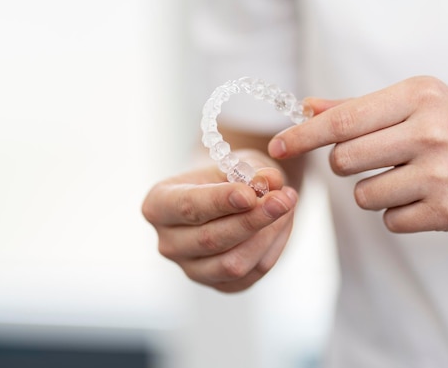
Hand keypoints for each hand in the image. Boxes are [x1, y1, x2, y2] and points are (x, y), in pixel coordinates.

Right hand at [142, 150, 297, 292]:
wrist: (229, 197)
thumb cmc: (226, 176)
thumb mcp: (237, 162)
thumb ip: (253, 170)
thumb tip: (272, 181)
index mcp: (159, 205)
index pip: (188, 207)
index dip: (220, 202)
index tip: (249, 194)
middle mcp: (168, 243)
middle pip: (211, 239)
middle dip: (251, 219)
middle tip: (283, 199)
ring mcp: (192, 269)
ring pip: (233, 264)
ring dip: (267, 235)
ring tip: (288, 204)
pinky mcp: (220, 285)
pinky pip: (252, 273)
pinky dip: (274, 247)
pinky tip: (284, 222)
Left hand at [269, 76, 447, 233]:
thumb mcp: (418, 105)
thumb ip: (360, 107)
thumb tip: (307, 107)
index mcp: (420, 96)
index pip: (343, 120)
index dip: (303, 135)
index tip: (277, 145)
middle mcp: (431, 131)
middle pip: (345, 159)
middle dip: (346, 164)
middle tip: (372, 159)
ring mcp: (442, 174)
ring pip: (363, 194)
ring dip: (372, 190)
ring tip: (407, 178)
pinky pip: (389, 219)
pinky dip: (396, 212)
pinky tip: (424, 198)